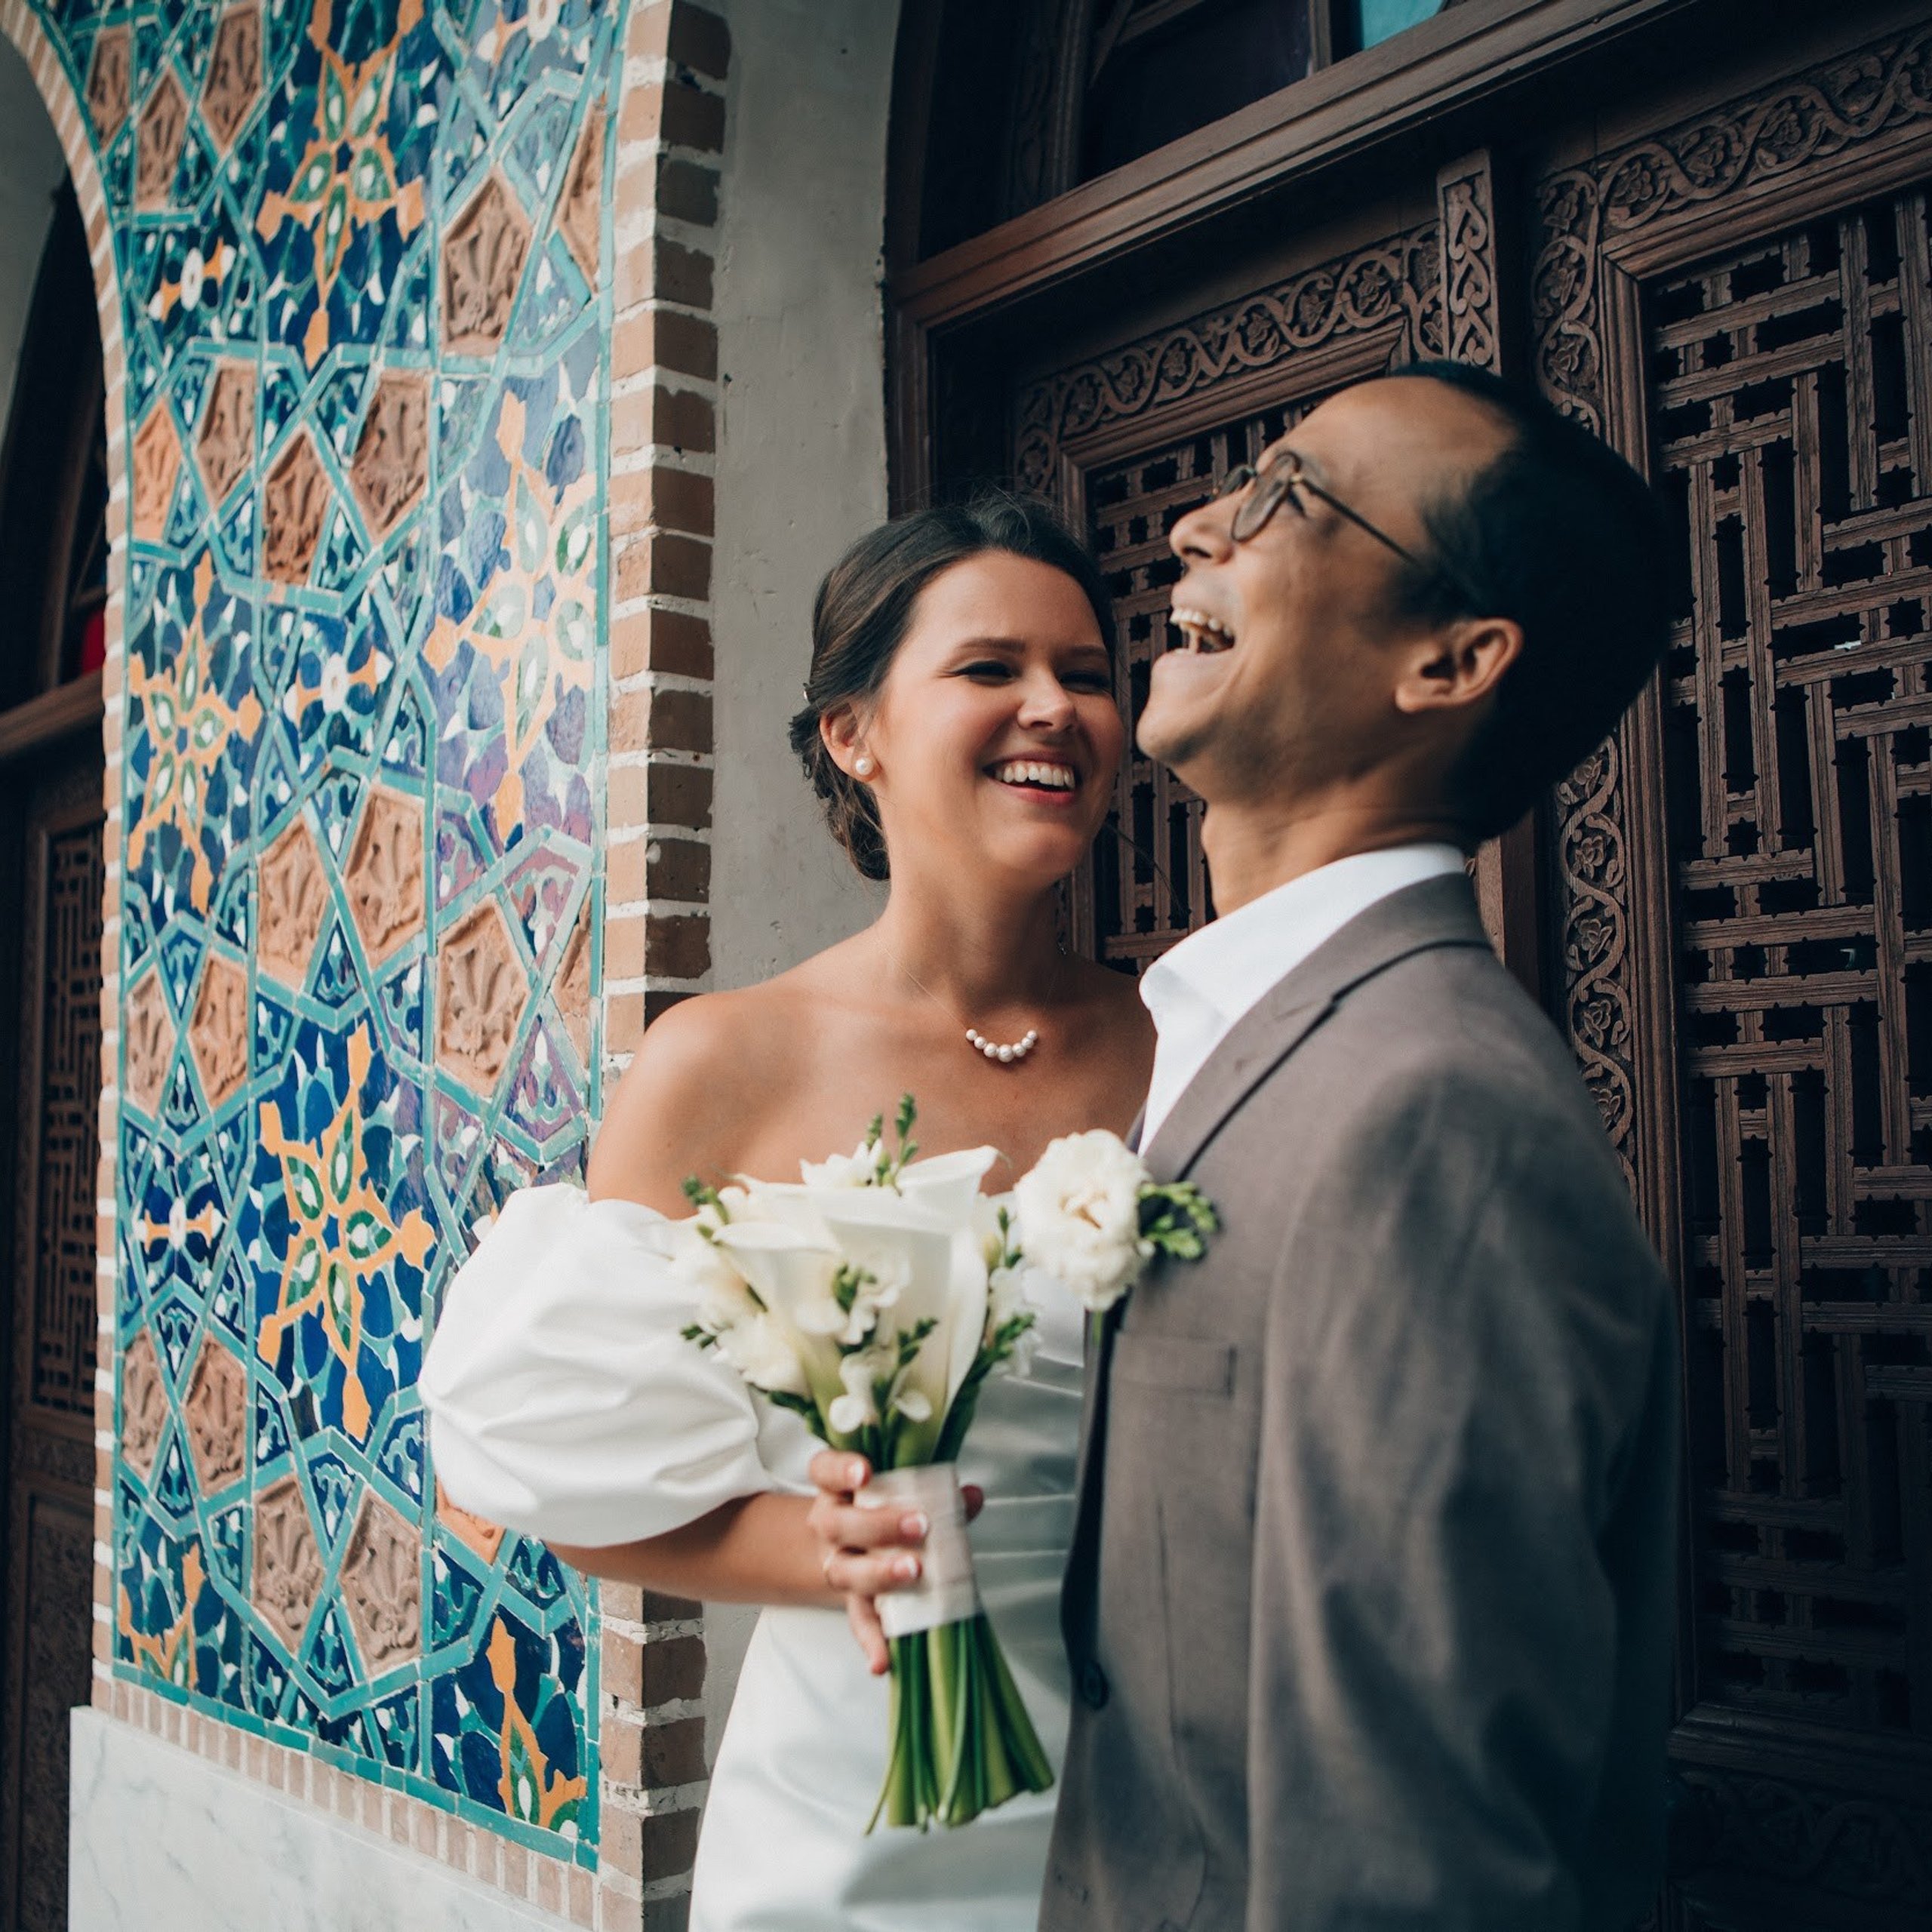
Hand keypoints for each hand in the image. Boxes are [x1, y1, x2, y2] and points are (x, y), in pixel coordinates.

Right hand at [807, 1451, 983, 1674]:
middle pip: (836, 1524)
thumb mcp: (906, 1493)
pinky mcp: (853, 1602)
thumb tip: (971, 1496)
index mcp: (838, 1489)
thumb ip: (939, 1493)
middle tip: (919, 1525)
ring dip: (878, 1574)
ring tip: (914, 1571)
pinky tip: (881, 1662)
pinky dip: (871, 1642)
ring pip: (842, 1572)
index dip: (841, 1468)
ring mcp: (838, 1565)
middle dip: (878, 1525)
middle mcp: (830, 1525)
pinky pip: (858, 1622)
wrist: (855, 1545)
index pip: (825, 1470)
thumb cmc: (886, 1509)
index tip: (865, 1471)